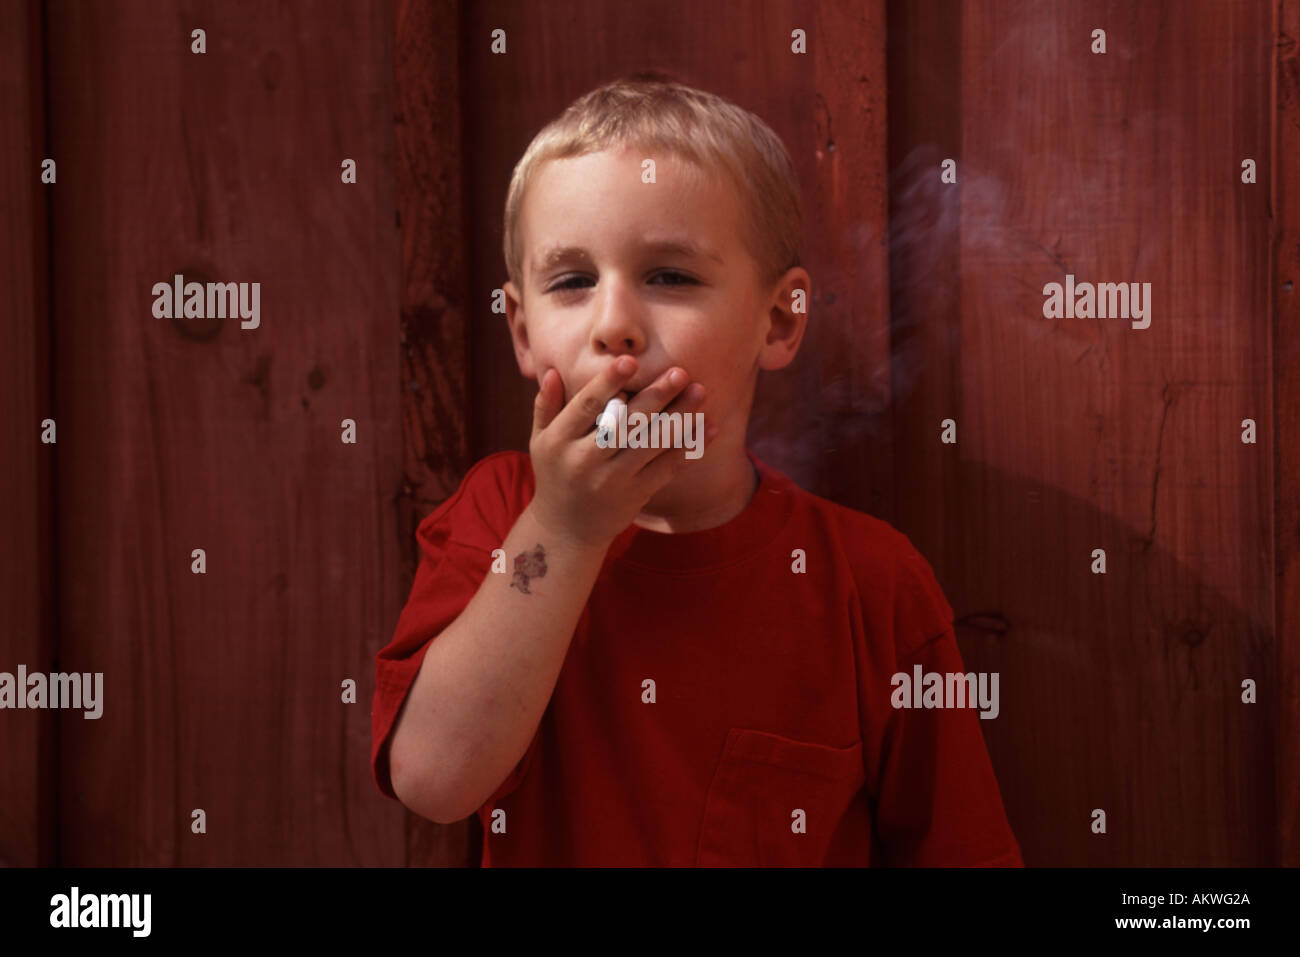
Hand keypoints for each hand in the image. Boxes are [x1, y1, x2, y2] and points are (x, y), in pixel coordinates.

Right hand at [526, 356, 714, 546]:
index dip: (608, 382)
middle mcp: (585, 460)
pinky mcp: (635, 495)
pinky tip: (708, 427)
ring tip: (700, 392)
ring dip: (679, 417)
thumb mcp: (540, 441)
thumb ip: (546, 405)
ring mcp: (612, 480)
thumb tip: (554, 371)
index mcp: (559, 440)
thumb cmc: (555, 474)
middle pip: (625, 423)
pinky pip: (666, 467)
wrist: (566, 529)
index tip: (630, 360)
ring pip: (651, 444)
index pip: (586, 406)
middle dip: (655, 396)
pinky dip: (688, 447)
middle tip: (680, 372)